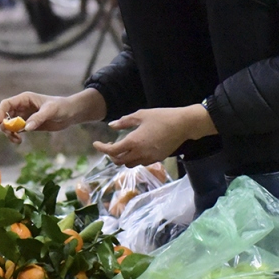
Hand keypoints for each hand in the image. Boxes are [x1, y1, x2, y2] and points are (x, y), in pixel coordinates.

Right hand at [0, 89, 105, 144]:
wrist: (70, 113)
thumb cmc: (61, 107)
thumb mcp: (50, 111)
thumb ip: (38, 118)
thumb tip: (26, 128)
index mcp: (24, 99)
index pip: (6, 104)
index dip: (0, 112)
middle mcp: (22, 107)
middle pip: (5, 116)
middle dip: (5, 125)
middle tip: (11, 134)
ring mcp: (24, 116)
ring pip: (9, 124)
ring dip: (9, 133)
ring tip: (17, 140)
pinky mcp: (28, 125)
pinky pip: (16, 131)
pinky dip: (14, 136)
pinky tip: (19, 141)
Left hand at [93, 104, 213, 166]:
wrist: (183, 125)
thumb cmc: (162, 117)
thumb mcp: (140, 115)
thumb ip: (124, 122)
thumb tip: (111, 126)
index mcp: (133, 142)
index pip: (112, 151)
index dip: (101, 148)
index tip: (95, 143)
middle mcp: (140, 153)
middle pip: (119, 161)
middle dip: (111, 155)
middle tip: (109, 145)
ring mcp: (149, 158)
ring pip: (130, 164)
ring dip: (122, 158)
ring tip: (122, 147)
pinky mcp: (157, 159)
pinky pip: (141, 163)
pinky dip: (134, 158)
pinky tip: (135, 149)